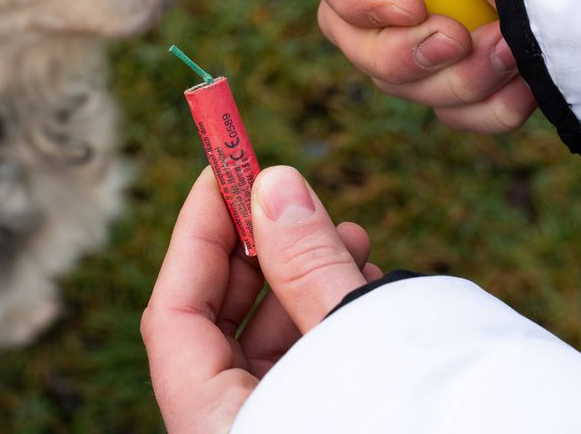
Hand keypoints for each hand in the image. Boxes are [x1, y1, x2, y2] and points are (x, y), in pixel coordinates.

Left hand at [142, 166, 382, 433]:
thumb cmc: (408, 421)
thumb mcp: (352, 337)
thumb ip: (308, 263)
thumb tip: (275, 183)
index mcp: (210, 424)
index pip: (172, 312)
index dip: (197, 232)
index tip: (226, 172)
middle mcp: (230, 430)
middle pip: (217, 325)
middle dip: (260, 252)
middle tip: (293, 199)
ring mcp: (270, 426)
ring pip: (265, 345)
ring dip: (305, 280)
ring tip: (352, 239)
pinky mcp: (308, 423)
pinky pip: (302, 369)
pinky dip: (325, 318)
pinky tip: (364, 283)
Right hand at [296, 0, 536, 132]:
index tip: (410, 3)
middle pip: (350, 37)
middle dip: (404, 51)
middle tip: (461, 37)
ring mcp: (434, 32)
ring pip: (400, 82)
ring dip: (457, 78)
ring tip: (512, 50)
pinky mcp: (473, 75)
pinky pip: (452, 114)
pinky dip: (489, 106)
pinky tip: (526, 80)